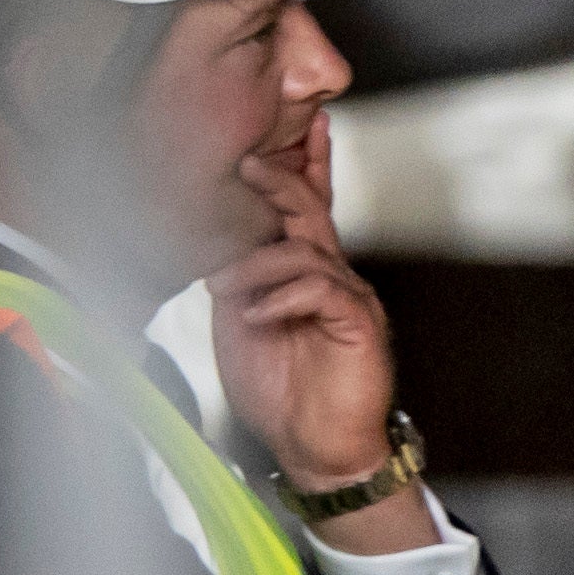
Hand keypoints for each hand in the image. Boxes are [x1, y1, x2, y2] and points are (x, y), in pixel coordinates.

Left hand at [204, 118, 434, 540]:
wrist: (316, 448)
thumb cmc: (281, 391)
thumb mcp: (242, 325)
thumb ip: (237, 283)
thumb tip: (214, 248)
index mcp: (307, 276)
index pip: (309, 211)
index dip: (308, 168)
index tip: (304, 126)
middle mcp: (334, 278)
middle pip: (311, 216)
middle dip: (283, 184)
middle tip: (249, 162)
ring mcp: (350, 299)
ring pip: (307, 253)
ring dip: (258, 264)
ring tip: (226, 287)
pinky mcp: (359, 324)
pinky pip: (322, 290)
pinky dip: (283, 297)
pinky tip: (258, 314)